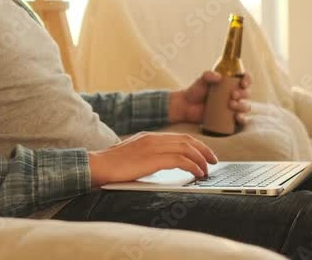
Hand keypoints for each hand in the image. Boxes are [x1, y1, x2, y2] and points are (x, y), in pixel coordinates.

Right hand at [87, 132, 218, 186]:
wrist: (97, 166)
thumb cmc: (112, 166)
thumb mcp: (134, 156)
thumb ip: (149, 156)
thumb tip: (164, 164)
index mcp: (149, 136)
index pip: (180, 137)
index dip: (196, 145)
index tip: (205, 155)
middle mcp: (153, 138)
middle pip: (187, 140)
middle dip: (204, 150)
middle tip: (214, 161)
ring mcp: (153, 147)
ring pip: (187, 148)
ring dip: (201, 160)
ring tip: (207, 170)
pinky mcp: (153, 158)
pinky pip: (181, 160)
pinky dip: (193, 166)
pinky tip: (197, 173)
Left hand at [168, 70, 251, 125]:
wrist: (187, 106)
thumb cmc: (195, 91)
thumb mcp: (201, 80)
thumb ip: (208, 75)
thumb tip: (219, 77)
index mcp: (230, 83)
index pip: (244, 79)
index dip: (248, 80)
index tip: (243, 83)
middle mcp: (234, 95)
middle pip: (246, 93)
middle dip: (243, 94)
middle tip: (233, 95)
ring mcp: (232, 107)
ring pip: (245, 106)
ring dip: (242, 106)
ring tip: (231, 105)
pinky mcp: (229, 119)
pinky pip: (241, 120)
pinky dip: (242, 119)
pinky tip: (237, 118)